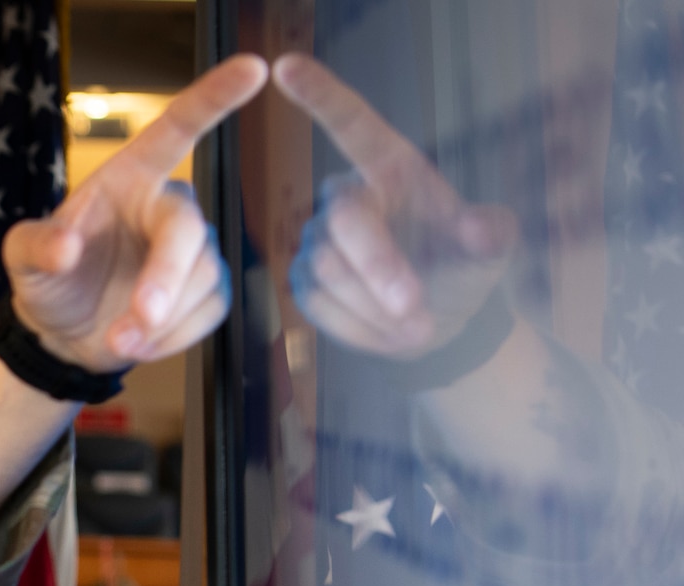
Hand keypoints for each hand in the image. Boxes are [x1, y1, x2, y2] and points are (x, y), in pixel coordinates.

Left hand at [1, 54, 268, 370]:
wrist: (62, 334)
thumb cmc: (46, 281)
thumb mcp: (21, 260)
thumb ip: (35, 246)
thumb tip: (66, 247)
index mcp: (131, 179)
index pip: (177, 130)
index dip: (214, 98)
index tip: (254, 68)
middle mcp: (168, 208)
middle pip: (189, 232)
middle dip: (165, 280)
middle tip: (136, 321)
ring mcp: (194, 251)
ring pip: (201, 280)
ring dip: (159, 322)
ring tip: (116, 340)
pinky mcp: (207, 293)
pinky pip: (209, 314)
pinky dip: (172, 339)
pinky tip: (138, 345)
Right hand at [273, 53, 516, 357]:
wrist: (438, 323)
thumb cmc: (465, 269)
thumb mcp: (493, 247)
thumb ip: (491, 233)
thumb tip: (479, 228)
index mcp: (391, 169)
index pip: (351, 123)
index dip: (320, 95)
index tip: (284, 66)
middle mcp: (347, 198)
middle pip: (345, 222)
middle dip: (380, 269)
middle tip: (415, 310)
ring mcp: (318, 241)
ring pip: (330, 268)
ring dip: (376, 304)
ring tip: (414, 321)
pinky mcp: (303, 283)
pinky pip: (319, 302)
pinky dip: (357, 323)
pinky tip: (383, 325)